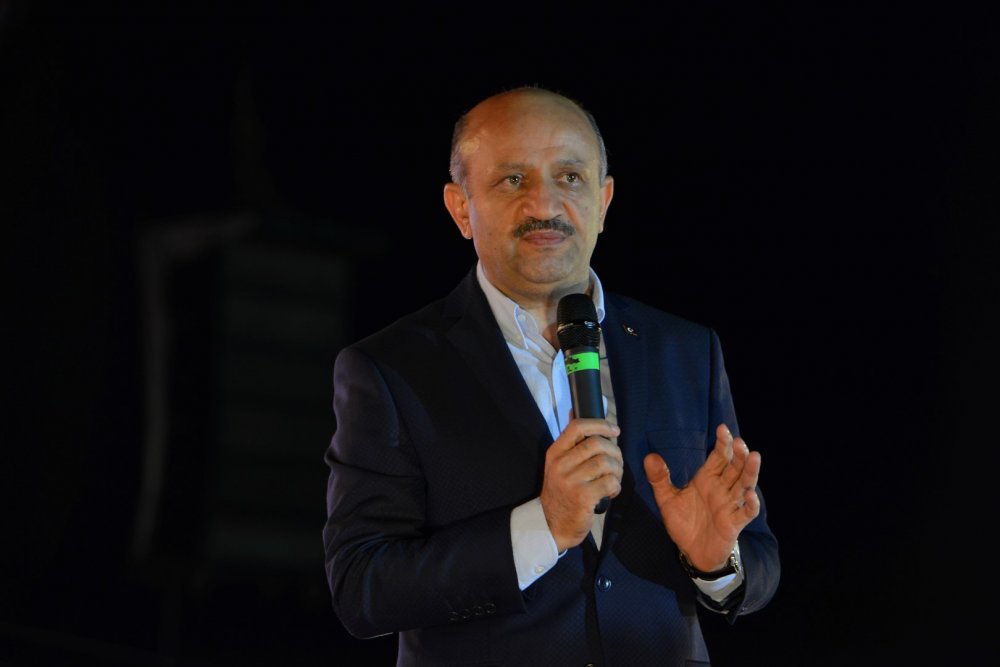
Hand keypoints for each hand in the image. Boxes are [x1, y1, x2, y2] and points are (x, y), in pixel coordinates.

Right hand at [540, 418, 622, 551]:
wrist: (552, 524)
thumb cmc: (562, 492)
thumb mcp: (560, 464)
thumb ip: (571, 442)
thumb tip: (575, 411)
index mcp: (555, 452)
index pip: (577, 426)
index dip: (600, 424)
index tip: (614, 430)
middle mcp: (561, 464)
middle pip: (597, 444)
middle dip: (615, 451)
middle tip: (617, 463)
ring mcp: (571, 481)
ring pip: (606, 463)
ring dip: (617, 470)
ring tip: (614, 478)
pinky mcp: (582, 497)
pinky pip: (610, 482)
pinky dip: (616, 486)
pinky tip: (611, 491)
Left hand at [643, 423, 760, 571]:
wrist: (692, 552)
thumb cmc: (684, 523)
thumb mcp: (667, 499)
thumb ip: (659, 479)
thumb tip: (649, 457)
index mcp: (707, 479)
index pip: (718, 457)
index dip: (722, 443)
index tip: (722, 428)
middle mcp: (721, 489)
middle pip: (734, 467)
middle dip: (737, 454)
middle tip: (739, 442)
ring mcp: (730, 505)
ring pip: (744, 485)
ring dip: (749, 471)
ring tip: (754, 456)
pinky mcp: (734, 523)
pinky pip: (745, 513)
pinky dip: (750, 504)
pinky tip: (750, 495)